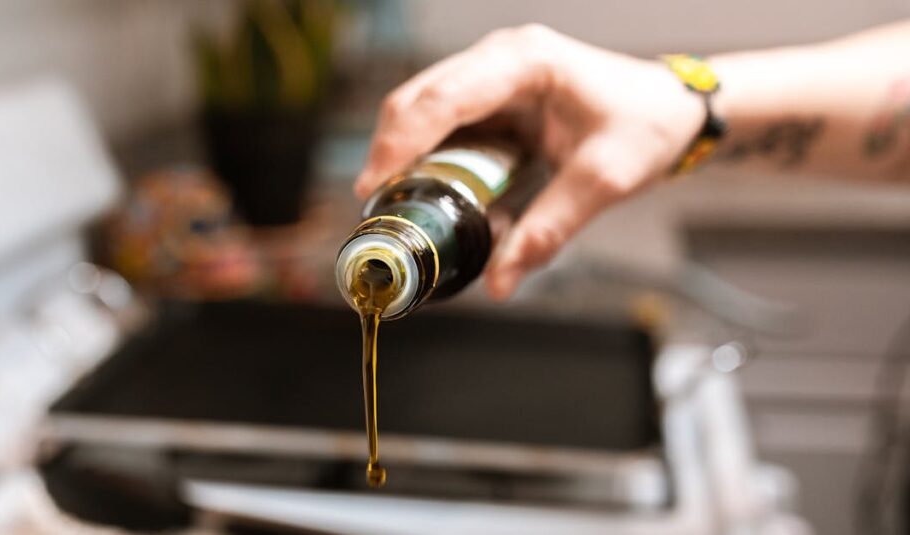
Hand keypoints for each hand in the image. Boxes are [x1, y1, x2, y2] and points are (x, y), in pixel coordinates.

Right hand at [354, 25, 704, 298]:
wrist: (671, 110)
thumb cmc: (646, 126)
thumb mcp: (603, 181)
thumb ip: (548, 230)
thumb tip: (499, 280)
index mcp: (525, 62)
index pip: (443, 98)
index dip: (401, 142)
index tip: (376, 186)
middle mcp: (500, 60)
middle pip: (417, 100)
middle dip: (392, 154)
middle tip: (381, 209)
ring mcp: (492, 76)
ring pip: (423, 113)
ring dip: (408, 160)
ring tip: (406, 209)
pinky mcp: (492, 100)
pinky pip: (445, 129)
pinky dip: (432, 162)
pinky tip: (437, 197)